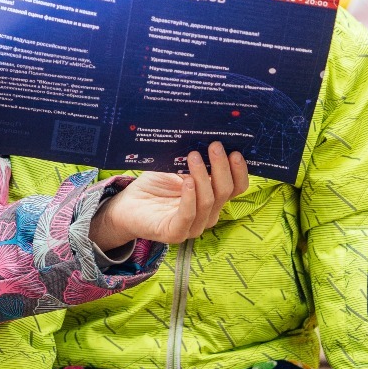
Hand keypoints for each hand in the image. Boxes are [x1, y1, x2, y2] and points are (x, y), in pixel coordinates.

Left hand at [88, 142, 248, 249]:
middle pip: (225, 192)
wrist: (128, 204)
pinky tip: (186, 181)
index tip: (234, 151)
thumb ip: (196, 159)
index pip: (237, 188)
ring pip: (208, 201)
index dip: (239, 171)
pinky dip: (190, 197)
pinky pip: (188, 216)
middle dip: (221, 167)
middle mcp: (208, 214)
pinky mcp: (175, 233)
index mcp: (213, 198)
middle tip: (214, 146)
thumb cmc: (155, 185)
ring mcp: (194, 226)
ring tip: (194, 156)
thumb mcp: (178, 167)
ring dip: (203, 177)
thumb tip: (209, 135)